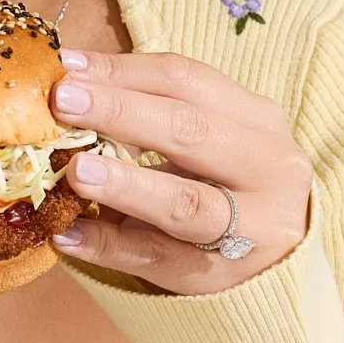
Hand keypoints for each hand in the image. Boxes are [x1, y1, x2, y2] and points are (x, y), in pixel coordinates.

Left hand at [49, 47, 312, 294]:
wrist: (280, 264)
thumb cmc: (231, 186)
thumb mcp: (213, 140)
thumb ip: (155, 115)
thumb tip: (72, 86)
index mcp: (258, 121)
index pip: (189, 82)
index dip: (126, 71)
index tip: (70, 66)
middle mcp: (267, 169)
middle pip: (190, 132)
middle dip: (121, 113)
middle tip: (63, 102)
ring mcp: (250, 228)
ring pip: (184, 202)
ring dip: (126, 185)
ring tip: (76, 171)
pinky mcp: (220, 276)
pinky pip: (155, 257)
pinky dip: (107, 246)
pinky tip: (67, 233)